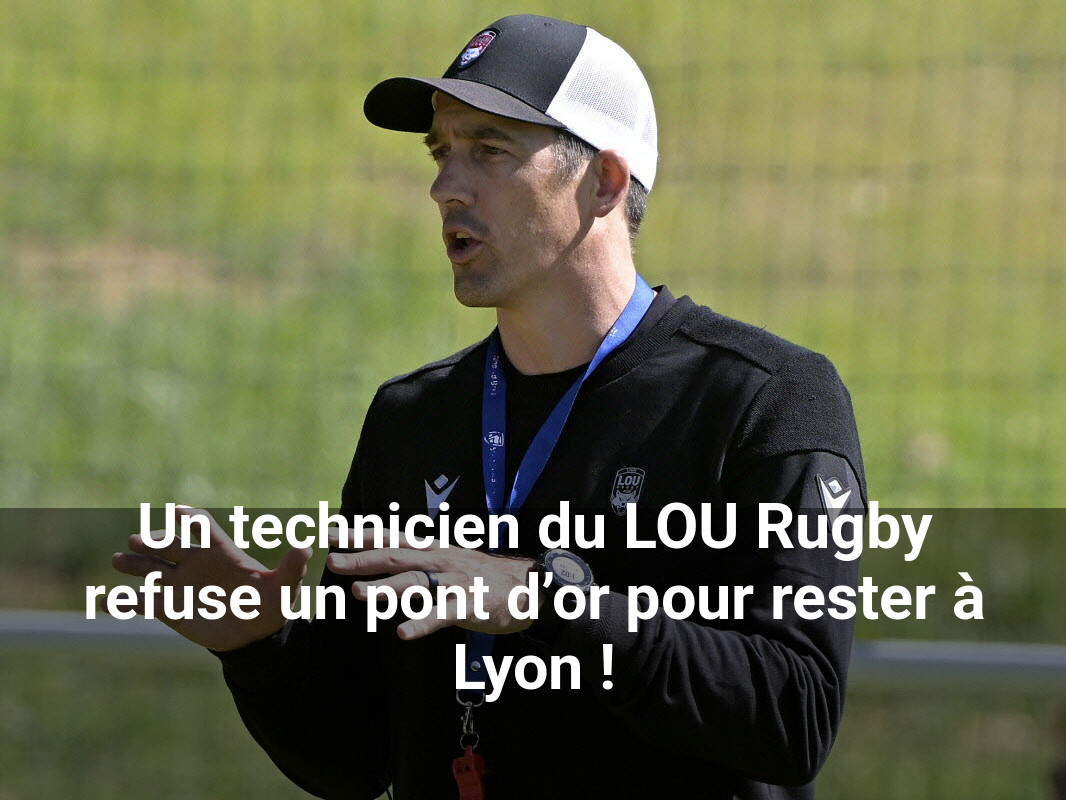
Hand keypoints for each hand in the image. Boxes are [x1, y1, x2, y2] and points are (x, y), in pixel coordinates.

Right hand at [111, 505, 312, 651]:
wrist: (255, 635)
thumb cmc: (271, 605)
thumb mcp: (284, 588)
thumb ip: (291, 568)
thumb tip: (306, 547)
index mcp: (222, 553)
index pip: (203, 528)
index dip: (191, 518)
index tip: (177, 512)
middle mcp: (196, 563)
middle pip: (171, 545)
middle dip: (154, 540)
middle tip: (138, 540)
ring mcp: (180, 584)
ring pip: (151, 568)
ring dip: (135, 563)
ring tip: (119, 560)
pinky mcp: (170, 608)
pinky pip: (143, 601)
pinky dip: (124, 601)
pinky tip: (106, 601)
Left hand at [326, 529, 540, 639]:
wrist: (527, 587)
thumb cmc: (480, 576)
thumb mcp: (447, 559)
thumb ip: (417, 558)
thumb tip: (382, 555)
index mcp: (431, 549)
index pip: (390, 537)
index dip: (360, 535)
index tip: (331, 533)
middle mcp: (439, 560)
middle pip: (396, 556)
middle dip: (363, 559)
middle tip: (333, 561)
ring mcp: (453, 582)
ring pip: (415, 582)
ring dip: (386, 588)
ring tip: (359, 593)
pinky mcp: (468, 605)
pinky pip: (442, 615)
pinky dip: (422, 622)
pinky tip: (403, 632)